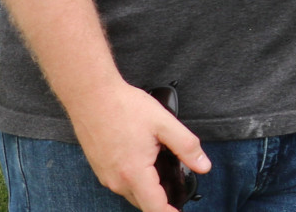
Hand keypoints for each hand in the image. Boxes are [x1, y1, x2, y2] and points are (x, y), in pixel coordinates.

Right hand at [65, 81, 209, 211]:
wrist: (91, 95)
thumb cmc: (123, 107)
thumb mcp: (163, 123)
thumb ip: (186, 146)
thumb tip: (203, 165)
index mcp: (134, 173)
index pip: (155, 208)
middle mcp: (117, 181)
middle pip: (143, 203)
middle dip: (161, 200)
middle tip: (176, 187)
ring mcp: (105, 176)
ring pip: (131, 194)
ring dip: (147, 189)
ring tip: (161, 171)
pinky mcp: (99, 168)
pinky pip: (120, 183)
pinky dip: (135, 179)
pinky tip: (143, 161)